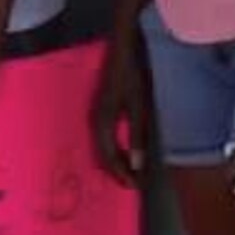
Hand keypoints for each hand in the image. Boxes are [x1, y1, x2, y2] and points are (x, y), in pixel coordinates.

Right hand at [89, 38, 151, 187]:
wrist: (123, 47)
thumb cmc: (132, 74)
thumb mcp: (139, 107)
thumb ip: (137, 136)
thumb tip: (137, 165)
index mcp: (103, 122)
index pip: (110, 157)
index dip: (122, 174)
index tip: (135, 187)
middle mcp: (95, 120)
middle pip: (103, 154)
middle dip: (116, 170)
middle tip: (132, 184)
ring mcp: (96, 113)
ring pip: (102, 146)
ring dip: (115, 161)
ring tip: (129, 172)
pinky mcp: (102, 108)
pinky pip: (104, 136)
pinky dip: (113, 148)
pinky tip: (124, 150)